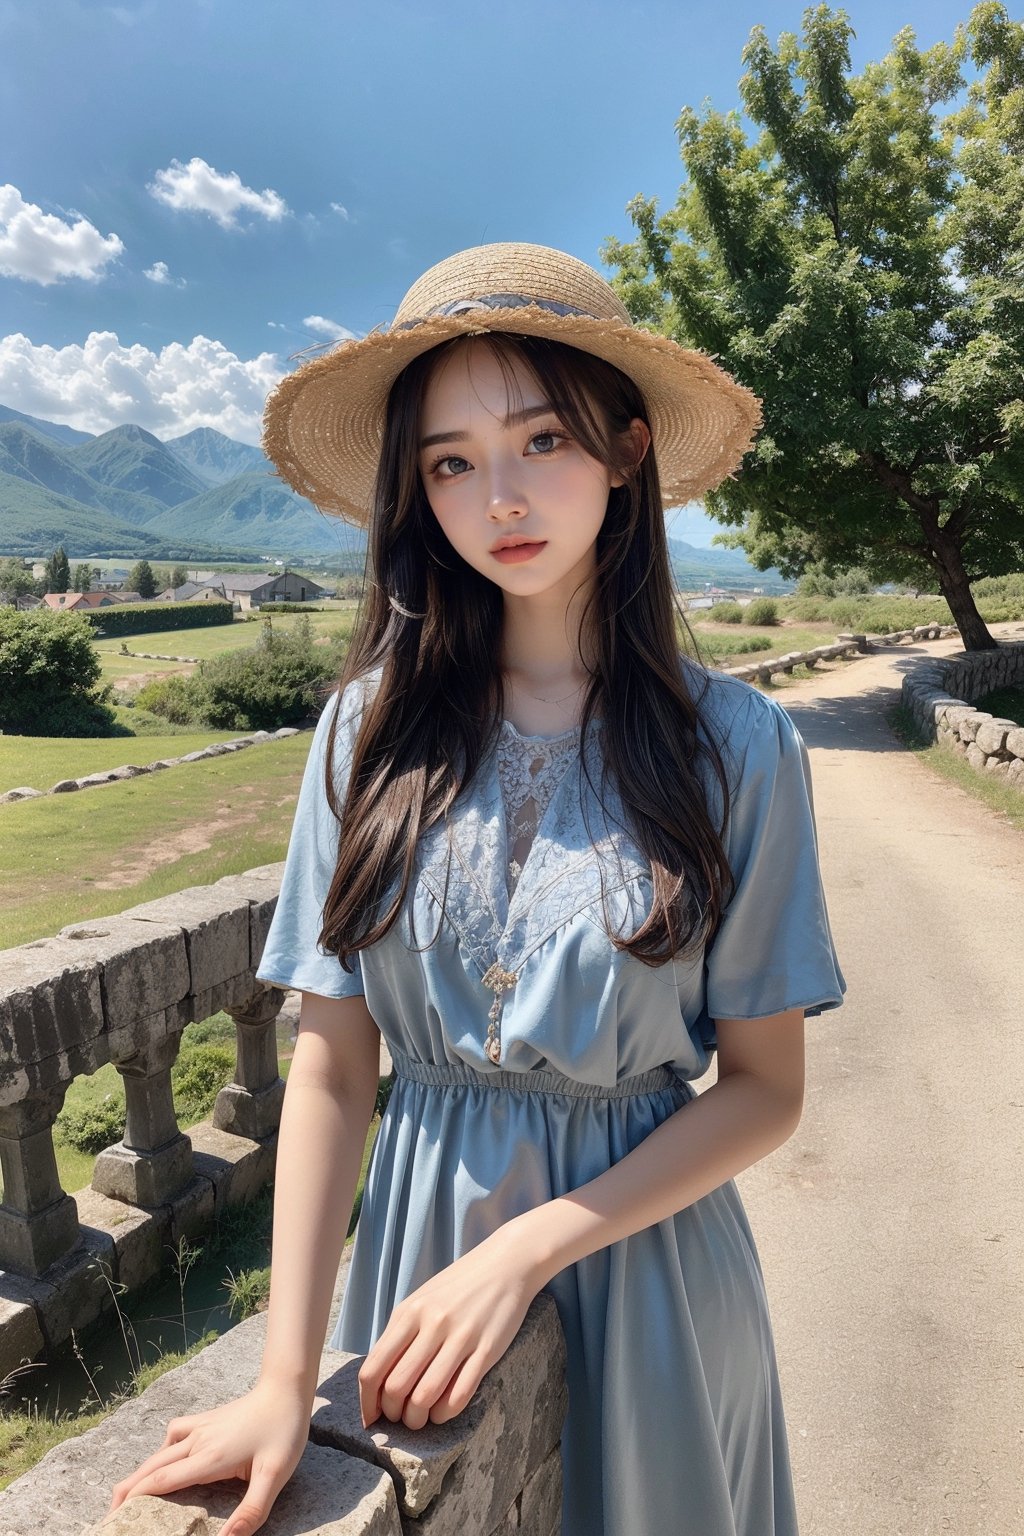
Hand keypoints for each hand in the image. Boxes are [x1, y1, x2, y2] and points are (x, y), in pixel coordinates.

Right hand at [106, 1380, 309, 1535]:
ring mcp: (201, 1427)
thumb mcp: (274, 1476)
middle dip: (128, 1490)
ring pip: (160, 1452)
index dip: (134, 1499)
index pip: (161, 1482)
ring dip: (142, 1471)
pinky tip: (168, 1457)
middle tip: (110, 1514)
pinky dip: (162, 1450)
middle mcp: (198, 1442)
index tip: (115, 1517)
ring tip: (131, 1493)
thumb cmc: (283, 1431)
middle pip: (152, 1468)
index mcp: (209, 1459)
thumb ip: (251, 1511)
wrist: (286, 1389)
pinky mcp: (208, 1419)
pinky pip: (174, 1434)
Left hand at [358, 1227, 540, 1431]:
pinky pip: (459, 1395)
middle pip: (396, 1387)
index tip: (371, 1418)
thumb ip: (400, 1334)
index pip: (374, 1368)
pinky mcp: (486, 1349)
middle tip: (400, 1418)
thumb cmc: (458, 1286)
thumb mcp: (421, 1301)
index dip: (368, 1402)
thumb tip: (379, 1381)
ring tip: (420, 1418)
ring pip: (425, 1396)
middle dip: (393, 1414)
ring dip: (418, 1418)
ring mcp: (460, 1337)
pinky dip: (445, 1413)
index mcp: (408, 1312)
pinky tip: (443, 1412)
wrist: (504, 1264)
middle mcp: (431, 1324)